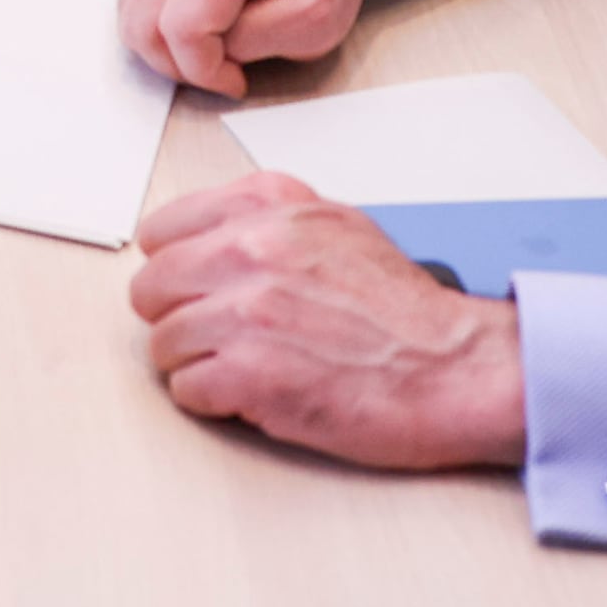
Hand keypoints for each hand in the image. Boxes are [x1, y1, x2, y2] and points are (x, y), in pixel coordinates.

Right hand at [114, 0, 386, 96]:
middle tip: (218, 71)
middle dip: (177, 65)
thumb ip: (257, 40)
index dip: (204, 71)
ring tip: (212, 45)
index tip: (234, 81)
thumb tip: (208, 55)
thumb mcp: (319, 17)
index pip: (184, 26)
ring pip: (130, 15)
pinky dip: (157, 26)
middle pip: (143, 23)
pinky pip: (132, 1)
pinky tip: (196, 23)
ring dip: (165, 46)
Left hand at [128, 172, 526, 468]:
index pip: (162, 232)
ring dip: (197, 363)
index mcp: (267, 205)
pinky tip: (255, 395)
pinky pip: (186, 389)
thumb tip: (208, 237)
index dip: (177, 269)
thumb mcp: (337, 226)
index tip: (196, 289)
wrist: (455, 369)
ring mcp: (245, 312)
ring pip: (162, 343)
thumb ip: (268, 221)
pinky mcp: (248, 373)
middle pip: (150, 289)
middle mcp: (250, 249)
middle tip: (218, 338)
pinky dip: (213, 400)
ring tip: (246, 370)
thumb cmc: (406, 313)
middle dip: (178, 318)